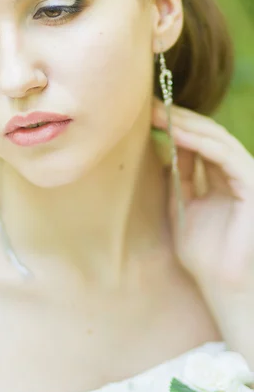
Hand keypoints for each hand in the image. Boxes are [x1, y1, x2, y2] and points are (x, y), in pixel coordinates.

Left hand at [151, 96, 253, 290]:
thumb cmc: (203, 255)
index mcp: (222, 178)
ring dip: (186, 124)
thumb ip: (179, 180)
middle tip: (149, 105)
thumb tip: (166, 150)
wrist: (222, 286)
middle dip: (178, 118)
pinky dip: (200, 141)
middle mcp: (236, 173)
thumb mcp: (182, 208)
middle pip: (208, 135)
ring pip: (217, 139)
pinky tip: (176, 133)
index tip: (148, 113)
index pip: (199, 143)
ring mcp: (247, 177)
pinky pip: (225, 155)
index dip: (175, 126)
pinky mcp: (253, 184)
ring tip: (158, 114)